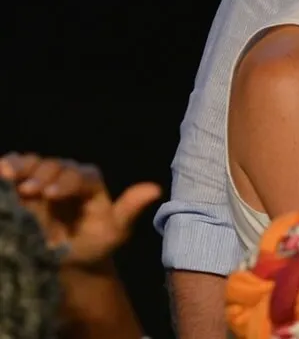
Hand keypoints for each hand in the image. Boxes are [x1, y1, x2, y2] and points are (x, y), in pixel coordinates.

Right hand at [0, 152, 161, 268]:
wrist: (69, 260)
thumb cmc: (94, 244)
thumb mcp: (114, 232)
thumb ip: (129, 210)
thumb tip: (155, 189)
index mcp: (89, 183)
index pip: (79, 175)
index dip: (66, 181)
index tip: (52, 193)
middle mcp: (65, 175)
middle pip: (54, 166)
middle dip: (42, 175)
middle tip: (30, 191)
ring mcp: (42, 180)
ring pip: (32, 165)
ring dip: (20, 168)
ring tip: (8, 176)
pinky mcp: (22, 188)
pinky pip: (14, 174)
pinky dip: (6, 170)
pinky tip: (0, 172)